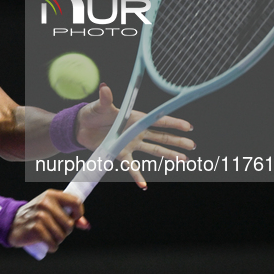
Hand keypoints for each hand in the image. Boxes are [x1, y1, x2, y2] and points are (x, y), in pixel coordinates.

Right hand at [7, 189, 89, 252]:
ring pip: (62, 235)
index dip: (79, 213)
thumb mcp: (51, 209)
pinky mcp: (35, 229)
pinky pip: (53, 243)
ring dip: (57, 240)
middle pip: (70, 224)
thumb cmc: (35, 215)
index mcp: (51, 195)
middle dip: (65, 231)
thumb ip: (69, 214)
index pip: (75, 201)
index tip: (74, 219)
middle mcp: (46, 203)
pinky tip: (47, 243)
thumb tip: (85, 225)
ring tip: (49, 235)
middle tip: (55, 229)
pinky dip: (52, 247)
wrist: (12, 222)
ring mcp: (40, 216)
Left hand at [75, 84, 194, 188]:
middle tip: (192, 145)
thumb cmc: (93, 112)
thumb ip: (106, 99)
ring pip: (153, 150)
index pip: (157, 120)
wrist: (80, 127)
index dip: (173, 122)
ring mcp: (130, 143)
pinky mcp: (120, 153)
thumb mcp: (101, 106)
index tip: (188, 126)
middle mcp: (136, 131)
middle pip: (161, 136)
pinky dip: (137, 175)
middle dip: (177, 140)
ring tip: (183, 160)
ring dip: (168, 155)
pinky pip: (131, 166)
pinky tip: (144, 185)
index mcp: (134, 117)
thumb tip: (105, 88)